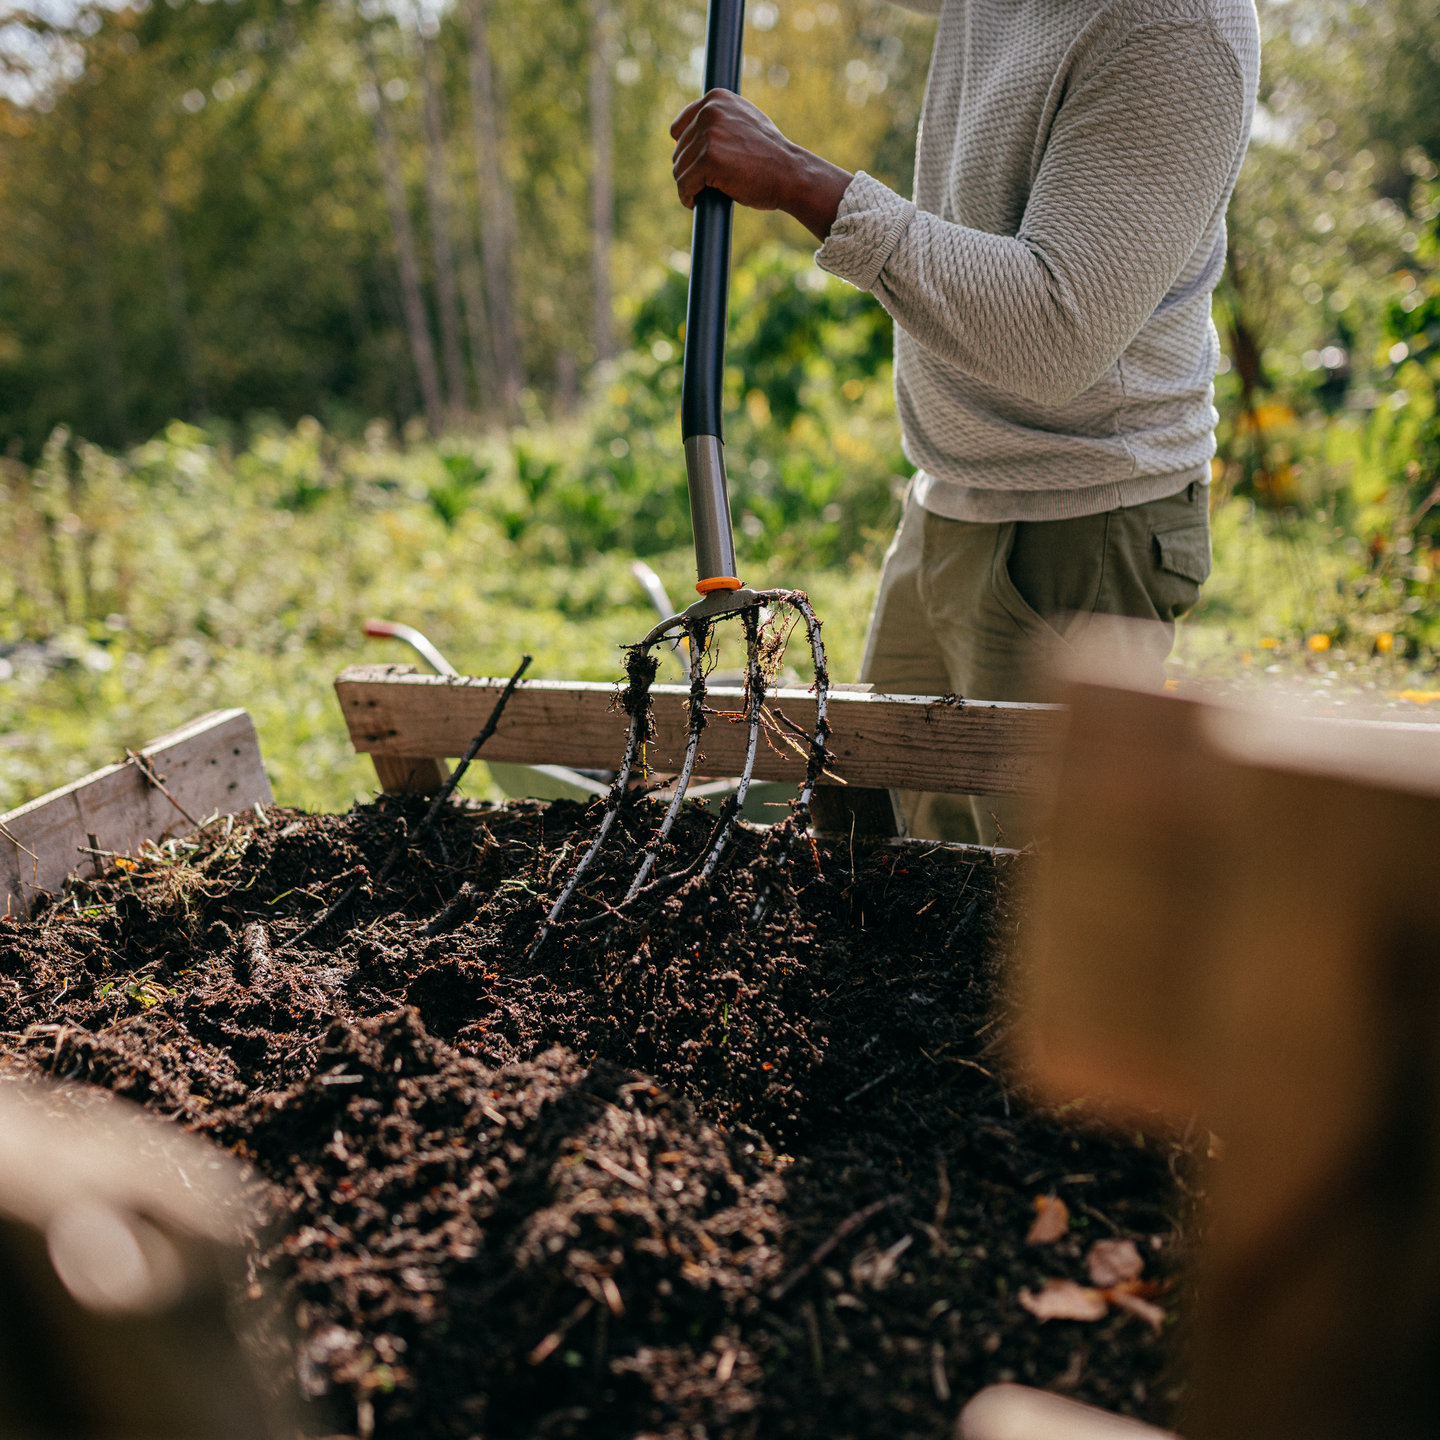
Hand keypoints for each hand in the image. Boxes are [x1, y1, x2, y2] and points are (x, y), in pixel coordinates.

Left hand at [670, 89, 852, 241]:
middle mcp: (710, 111)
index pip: (679, 128)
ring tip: (702, 194)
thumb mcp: (745, 122)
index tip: (694, 166)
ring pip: (679, 169)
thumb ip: (720, 120)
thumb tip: (686, 131)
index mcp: (716, 98)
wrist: (790, 173)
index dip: (685, 151)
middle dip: (689, 171)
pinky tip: (694, 203)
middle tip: (704, 185)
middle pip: (679, 151)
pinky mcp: (708, 160)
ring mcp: (708, 135)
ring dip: (688, 186)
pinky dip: (686, 197)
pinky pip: (684, 184)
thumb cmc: (770, 155)